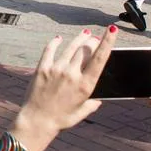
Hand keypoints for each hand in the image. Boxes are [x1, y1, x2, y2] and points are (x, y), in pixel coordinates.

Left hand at [11, 27, 115, 150]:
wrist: (37, 121)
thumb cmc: (61, 119)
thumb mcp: (82, 112)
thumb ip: (92, 104)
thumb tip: (99, 100)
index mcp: (85, 85)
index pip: (100, 58)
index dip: (108, 41)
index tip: (113, 29)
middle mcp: (72, 74)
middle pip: (86, 49)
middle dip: (92, 41)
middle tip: (95, 38)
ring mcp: (56, 69)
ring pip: (70, 47)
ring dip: (79, 38)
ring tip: (85, 33)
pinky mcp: (42, 68)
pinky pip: (50, 49)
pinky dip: (55, 42)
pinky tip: (59, 38)